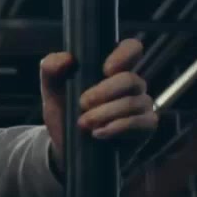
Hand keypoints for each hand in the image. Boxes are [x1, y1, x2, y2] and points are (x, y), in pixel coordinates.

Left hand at [38, 38, 157, 151]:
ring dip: (106, 114)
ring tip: (84, 124)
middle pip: (130, 79)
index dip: (124, 54)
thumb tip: (67, 59)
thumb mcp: (52, 91)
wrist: (65, 148)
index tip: (106, 69)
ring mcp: (141, 105)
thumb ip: (51, 69)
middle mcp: (132, 85)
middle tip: (82, 104)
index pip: (131, 48)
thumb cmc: (64, 113)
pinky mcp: (145, 127)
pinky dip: (117, 128)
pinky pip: (141, 123)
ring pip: (134, 103)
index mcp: (113, 69)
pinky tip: (98, 134)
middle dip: (104, 92)